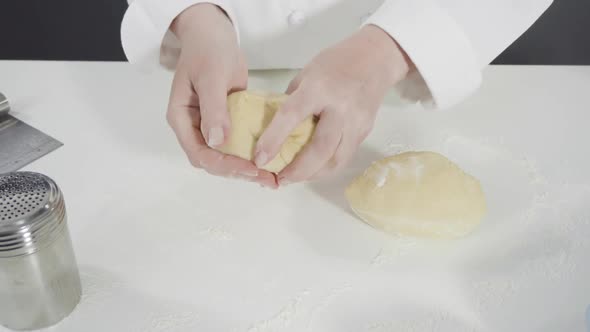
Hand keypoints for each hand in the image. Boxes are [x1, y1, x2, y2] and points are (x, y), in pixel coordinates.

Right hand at [167, 4, 276, 187]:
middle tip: (265, 178)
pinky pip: (236, 144)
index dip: (222, 165)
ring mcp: (209, 126)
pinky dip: (250, 153)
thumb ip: (213, 108)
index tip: (248, 168)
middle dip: (237, 172)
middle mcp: (193, 127)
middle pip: (211, 160)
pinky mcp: (225, 122)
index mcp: (181, 118)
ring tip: (269, 175)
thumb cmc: (208, 50)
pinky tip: (269, 159)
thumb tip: (216, 141)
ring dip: (245, 167)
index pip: (198, 153)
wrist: (214, 35)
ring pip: (224, 156)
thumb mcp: (212, 77)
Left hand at [254, 25, 412, 184]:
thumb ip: (291, 102)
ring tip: (296, 178)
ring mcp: (356, 122)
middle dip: (298, 170)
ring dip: (313, 174)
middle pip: (320, 148)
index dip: (273, 140)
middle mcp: (340, 107)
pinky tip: (314, 169)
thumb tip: (273, 129)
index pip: (291, 116)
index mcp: (319, 88)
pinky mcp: (365, 131)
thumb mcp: (306, 75)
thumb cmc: (336, 63)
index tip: (260, 158)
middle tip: (281, 179)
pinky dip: (327, 167)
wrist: (376, 58)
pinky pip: (345, 156)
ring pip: (336, 159)